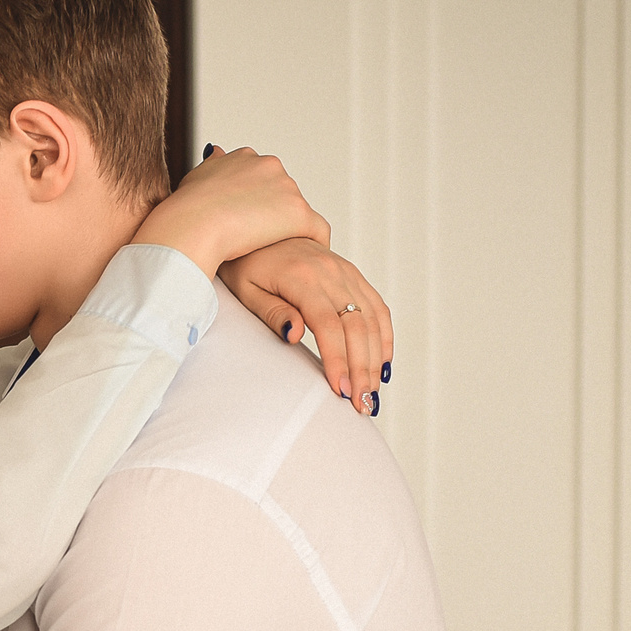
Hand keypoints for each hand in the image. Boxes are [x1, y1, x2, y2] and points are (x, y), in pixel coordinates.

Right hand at [134, 145, 327, 280]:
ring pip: (297, 210)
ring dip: (289, 229)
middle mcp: (269, 165)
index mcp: (246, 158)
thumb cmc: (187, 209)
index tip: (245, 220)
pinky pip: (317, 229)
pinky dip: (315, 242)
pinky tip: (306, 255)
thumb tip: (215, 151)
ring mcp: (285, 188)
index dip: (254, 202)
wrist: (193, 224)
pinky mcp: (297, 213)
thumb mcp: (195, 177)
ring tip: (276, 252)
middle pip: (281, 192)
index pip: (261, 177)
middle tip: (257, 241)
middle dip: (272, 214)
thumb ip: (211, 166)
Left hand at [222, 237, 392, 410]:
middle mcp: (331, 272)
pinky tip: (383, 364)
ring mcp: (346, 272)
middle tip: (361, 404)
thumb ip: (273, 313)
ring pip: (373, 319)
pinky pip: (377, 306)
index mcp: (304, 278)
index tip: (340, 391)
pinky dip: (384, 336)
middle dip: (361, 369)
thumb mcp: (247, 289)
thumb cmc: (246, 263)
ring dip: (376, 359)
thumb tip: (295, 336)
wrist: (260, 226)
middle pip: (357, 326)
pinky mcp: (352, 274)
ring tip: (372, 393)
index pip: (329, 326)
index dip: (338, 360)